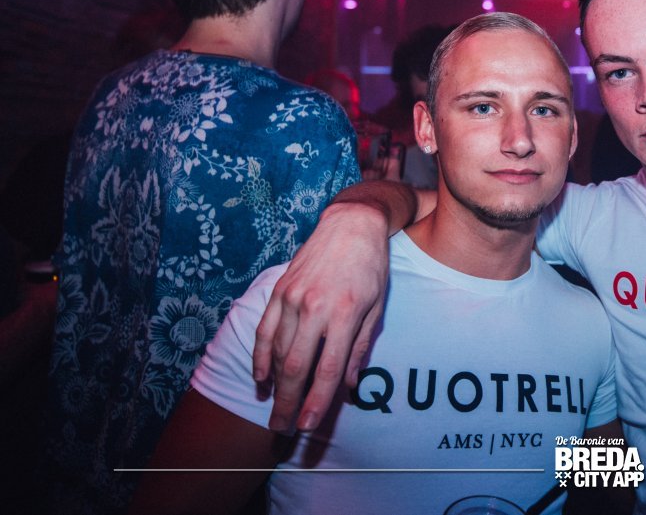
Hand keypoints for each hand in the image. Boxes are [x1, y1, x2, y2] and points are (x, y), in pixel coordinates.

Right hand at [252, 200, 389, 430]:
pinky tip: (262, 377)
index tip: (306, 427)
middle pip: (295, 367)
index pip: (327, 369)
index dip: (316, 402)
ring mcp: (292, 298)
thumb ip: (360, 347)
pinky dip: (260, 357)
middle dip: (287, 403)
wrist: (350, 224)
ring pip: (277, 352)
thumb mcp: (376, 307)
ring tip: (275, 408)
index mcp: (345, 313)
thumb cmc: (371, 266)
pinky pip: (264, 331)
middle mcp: (315, 307)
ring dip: (275, 385)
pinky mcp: (279, 290)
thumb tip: (348, 386)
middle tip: (282, 429)